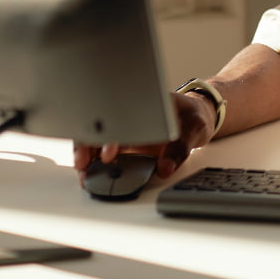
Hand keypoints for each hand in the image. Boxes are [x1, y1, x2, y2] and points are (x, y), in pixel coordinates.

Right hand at [73, 91, 215, 183]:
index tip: (107, 150)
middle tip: (84, 163)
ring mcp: (124, 131)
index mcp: (145, 103)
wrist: (195, 118)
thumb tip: (164, 168)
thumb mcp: (195, 128)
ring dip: (86, 156)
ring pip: (96, 141)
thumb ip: (181, 148)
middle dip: (87, 143)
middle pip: (99, 126)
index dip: (109, 131)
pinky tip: (90, 175)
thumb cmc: (193, 116)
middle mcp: (129, 116)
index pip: (119, 112)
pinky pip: (103, 154)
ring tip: (84, 174)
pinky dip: (94, 164)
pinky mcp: (124, 146)